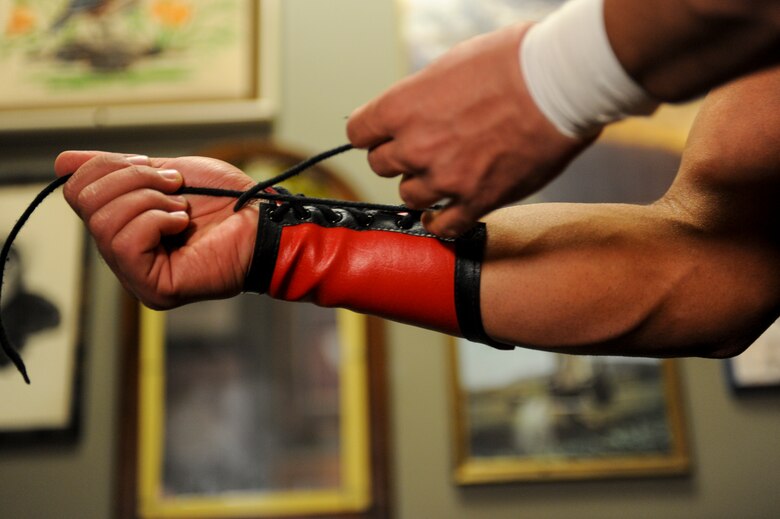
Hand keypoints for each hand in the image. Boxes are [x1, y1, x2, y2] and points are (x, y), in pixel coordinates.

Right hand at [54, 151, 257, 308]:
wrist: (263, 219)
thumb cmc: (226, 199)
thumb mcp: (165, 172)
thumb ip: (117, 169)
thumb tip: (62, 162)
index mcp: (123, 226)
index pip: (77, 191)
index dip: (109, 167)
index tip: (156, 168)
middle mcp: (123, 255)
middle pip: (85, 203)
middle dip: (132, 181)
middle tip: (174, 188)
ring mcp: (135, 275)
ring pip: (103, 223)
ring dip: (149, 201)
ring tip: (181, 210)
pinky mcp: (152, 288)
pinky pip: (125, 244)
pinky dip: (156, 222)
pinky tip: (182, 226)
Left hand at [347, 23, 593, 236]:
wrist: (559, 85)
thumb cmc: (512, 63)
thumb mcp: (450, 64)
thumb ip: (420, 95)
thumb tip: (411, 109)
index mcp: (402, 106)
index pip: (359, 132)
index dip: (371, 132)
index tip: (382, 133)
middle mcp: (416, 146)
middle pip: (380, 165)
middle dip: (397, 156)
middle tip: (420, 148)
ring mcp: (446, 177)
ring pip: (409, 195)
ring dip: (420, 185)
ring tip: (441, 173)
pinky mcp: (477, 201)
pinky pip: (443, 226)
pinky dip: (438, 222)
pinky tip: (440, 215)